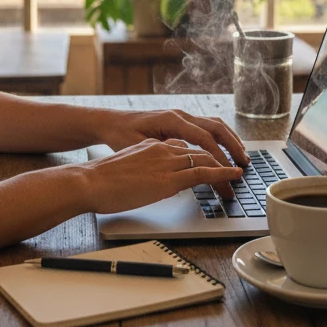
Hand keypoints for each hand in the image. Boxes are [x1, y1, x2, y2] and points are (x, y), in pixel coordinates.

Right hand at [81, 138, 242, 212]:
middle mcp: (163, 148)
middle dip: (221, 159)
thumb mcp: (129, 167)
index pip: (186, 147)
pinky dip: (222, 173)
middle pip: (201, 150)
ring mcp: (167, 162)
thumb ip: (146, 168)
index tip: (213, 163)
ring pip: (206, 159)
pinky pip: (203, 172)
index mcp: (153, 145)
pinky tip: (233, 176)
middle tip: (234, 169)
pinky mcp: (168, 178)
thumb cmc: (102, 180)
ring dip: (225, 168)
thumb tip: (156, 180)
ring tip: (237, 177)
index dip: (203, 155)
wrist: (89, 181)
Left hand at [100, 107, 248, 167]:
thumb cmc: (120, 135)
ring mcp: (182, 116)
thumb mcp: (139, 147)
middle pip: (216, 128)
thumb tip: (184, 164)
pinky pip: (207, 127)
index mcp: (171, 120)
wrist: (110, 122)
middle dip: (232, 146)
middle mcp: (180, 115)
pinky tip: (226, 149)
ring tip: (242, 157)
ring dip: (230, 140)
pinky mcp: (181, 122)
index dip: (219, 156)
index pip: (204, 139)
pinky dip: (221, 137)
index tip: (229, 171)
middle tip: (244, 165)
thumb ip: (162, 153)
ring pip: (214, 125)